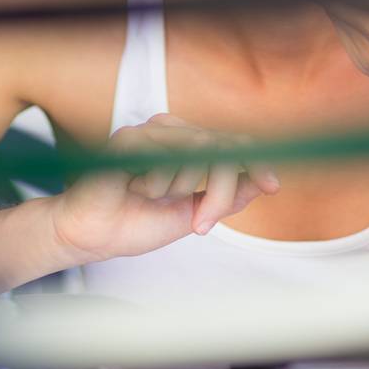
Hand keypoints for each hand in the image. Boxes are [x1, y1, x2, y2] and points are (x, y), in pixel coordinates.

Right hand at [49, 114, 280, 264]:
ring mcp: (149, 132)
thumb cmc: (138, 221)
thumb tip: (263, 182)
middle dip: (218, 192)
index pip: (231, 144)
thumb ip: (227, 195)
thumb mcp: (194, 212)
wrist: (94, 236)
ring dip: (180, 189)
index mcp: (187, 146)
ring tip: (152, 199)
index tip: (273, 186)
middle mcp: (171, 133)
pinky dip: (156, 185)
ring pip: (196, 152)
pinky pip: (162, 157)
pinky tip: (137, 191)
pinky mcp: (127, 138)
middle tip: (203, 223)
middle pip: (220, 149)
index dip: (255, 162)